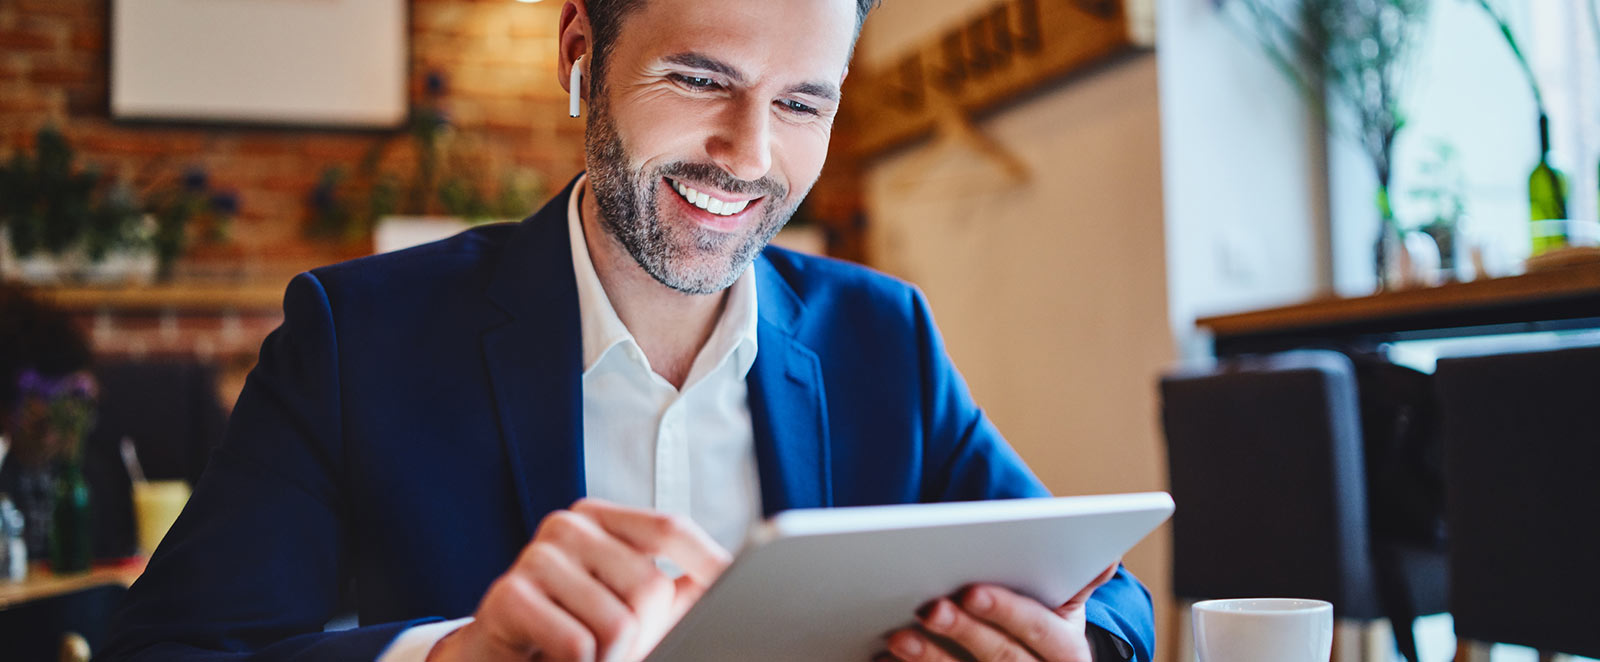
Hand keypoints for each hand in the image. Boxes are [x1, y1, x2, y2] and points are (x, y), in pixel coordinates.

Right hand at [428, 498, 730, 661]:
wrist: (497, 658)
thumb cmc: (575, 633)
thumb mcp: (633, 608)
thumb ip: (680, 589)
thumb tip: (739, 579)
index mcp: (601, 519)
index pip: (669, 529)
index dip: (709, 562)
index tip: (747, 586)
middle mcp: (568, 526)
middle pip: (649, 585)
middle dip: (646, 636)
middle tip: (617, 649)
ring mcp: (536, 557)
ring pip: (617, 623)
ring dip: (611, 658)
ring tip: (587, 655)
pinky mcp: (510, 595)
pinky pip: (579, 644)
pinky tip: (558, 660)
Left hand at [882, 563, 1119, 661]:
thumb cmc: (1043, 636)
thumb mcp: (1065, 614)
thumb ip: (1076, 585)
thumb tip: (1108, 557)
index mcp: (1068, 654)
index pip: (1039, 630)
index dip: (1006, 611)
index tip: (970, 590)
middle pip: (1001, 658)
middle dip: (963, 632)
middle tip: (928, 607)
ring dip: (930, 660)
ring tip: (898, 636)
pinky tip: (884, 660)